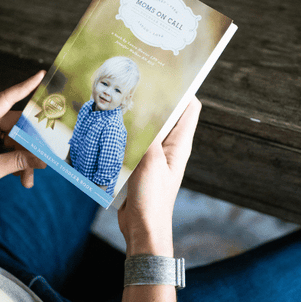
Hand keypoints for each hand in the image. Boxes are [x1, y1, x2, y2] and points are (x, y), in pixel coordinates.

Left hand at [0, 71, 46, 208]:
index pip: (6, 98)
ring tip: (29, 177)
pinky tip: (22, 177)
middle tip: (45, 155)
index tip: (42, 75)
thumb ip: (18, 162)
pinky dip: (18, 162)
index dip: (26, 86)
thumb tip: (42, 159)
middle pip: (17, 124)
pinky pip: (11, 148)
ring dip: (25, 158)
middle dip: (31, 143)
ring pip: (17, 139)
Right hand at [118, 97, 201, 256]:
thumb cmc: (152, 199)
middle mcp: (169, 146)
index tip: (167, 73)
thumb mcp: (151, 163)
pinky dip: (126, 133)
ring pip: (147, 127)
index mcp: (179, 144)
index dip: (183, 89)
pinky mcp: (140, 164)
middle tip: (135, 82)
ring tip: (120, 99)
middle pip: (166, 114)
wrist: (142, 228)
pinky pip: (134, 142)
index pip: (189, 108)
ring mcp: (154, 155)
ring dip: (136, 117)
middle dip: (154, 99)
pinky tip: (111, 126)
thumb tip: (146, 108)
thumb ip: (149, 136)